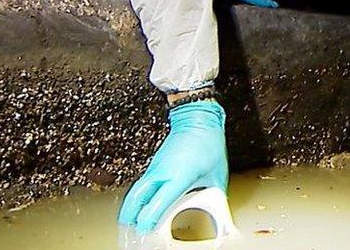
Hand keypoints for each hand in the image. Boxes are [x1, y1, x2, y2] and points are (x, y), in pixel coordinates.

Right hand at [117, 100, 227, 232]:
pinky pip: (141, 184)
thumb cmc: (208, 144)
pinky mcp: (155, 165)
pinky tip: (141, 206)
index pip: (159, 201)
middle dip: (129, 216)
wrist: (197, 119)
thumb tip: (221, 217)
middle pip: (136, 197)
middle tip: (128, 231)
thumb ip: (216, 199)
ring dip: (130, 207)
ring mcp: (156, 167)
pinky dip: (138, 197)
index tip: (145, 231)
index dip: (149, 219)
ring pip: (136, 190)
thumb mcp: (217, 176)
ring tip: (129, 223)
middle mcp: (163, 171)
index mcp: (180, 175)